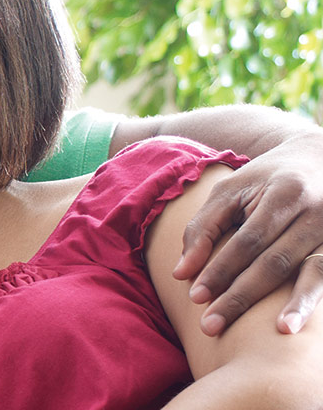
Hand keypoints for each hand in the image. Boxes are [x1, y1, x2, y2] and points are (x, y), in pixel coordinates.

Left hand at [173, 133, 322, 335]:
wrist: (318, 159)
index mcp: (284, 194)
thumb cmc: (264, 179)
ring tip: (278, 332)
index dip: (221, 270)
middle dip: (243, 296)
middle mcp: (316, 212)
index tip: (195, 297)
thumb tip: (181, 273)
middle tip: (211, 325)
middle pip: (276, 262)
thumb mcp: (228, 191)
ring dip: (296, 304)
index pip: (248, 240)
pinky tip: (300, 322)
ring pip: (315, 272)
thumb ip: (202, 228)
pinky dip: (316, 298)